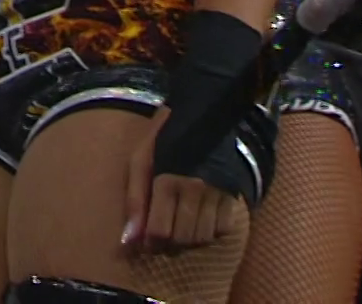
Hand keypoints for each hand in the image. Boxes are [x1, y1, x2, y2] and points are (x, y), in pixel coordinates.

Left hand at [121, 107, 241, 252]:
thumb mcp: (139, 162)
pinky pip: (223, 230)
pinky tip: (199, 221)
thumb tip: (129, 240)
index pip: (160, 230)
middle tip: (161, 236)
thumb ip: (134, 201)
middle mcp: (194, 189)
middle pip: (182, 238)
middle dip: (168, 245)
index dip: (150, 243)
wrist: (203, 116)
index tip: (145, 242)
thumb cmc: (162, 140)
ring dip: (188, 241)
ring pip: (203, 237)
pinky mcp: (232, 194)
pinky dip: (210, 233)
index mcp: (167, 180)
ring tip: (178, 228)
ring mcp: (216, 192)